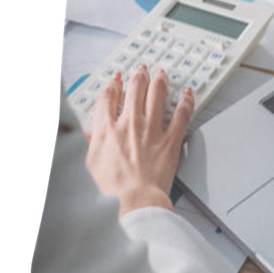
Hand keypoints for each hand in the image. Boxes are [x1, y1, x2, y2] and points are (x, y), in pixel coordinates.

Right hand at [85, 67, 193, 215]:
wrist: (133, 203)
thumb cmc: (109, 191)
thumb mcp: (87, 166)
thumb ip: (88, 145)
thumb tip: (86, 134)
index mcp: (106, 131)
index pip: (108, 97)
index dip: (113, 84)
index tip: (117, 79)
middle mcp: (129, 125)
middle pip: (135, 89)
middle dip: (139, 76)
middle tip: (142, 69)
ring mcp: (151, 130)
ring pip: (158, 94)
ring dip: (160, 80)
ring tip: (162, 73)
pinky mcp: (170, 140)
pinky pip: (181, 114)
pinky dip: (186, 101)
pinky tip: (187, 93)